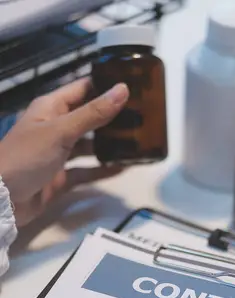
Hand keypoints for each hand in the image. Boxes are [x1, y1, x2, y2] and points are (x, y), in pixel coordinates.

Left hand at [0, 79, 128, 226]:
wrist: (2, 199)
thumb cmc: (26, 157)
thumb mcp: (61, 131)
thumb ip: (93, 114)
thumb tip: (123, 90)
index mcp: (51, 108)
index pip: (83, 89)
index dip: (105, 85)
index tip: (134, 84)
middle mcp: (56, 128)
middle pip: (89, 118)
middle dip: (113, 117)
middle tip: (143, 116)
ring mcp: (58, 154)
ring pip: (89, 146)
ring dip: (110, 145)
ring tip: (138, 142)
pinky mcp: (61, 178)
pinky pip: (86, 171)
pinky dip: (103, 170)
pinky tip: (123, 168)